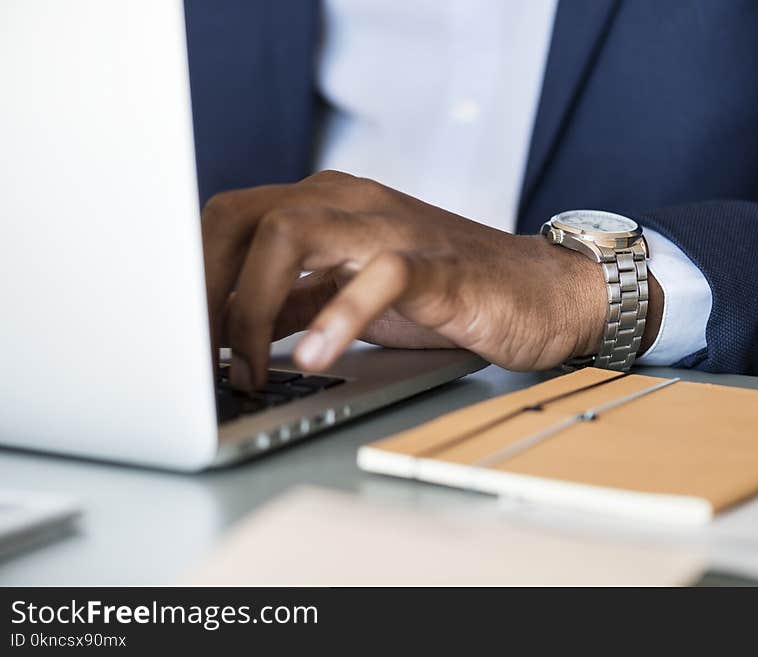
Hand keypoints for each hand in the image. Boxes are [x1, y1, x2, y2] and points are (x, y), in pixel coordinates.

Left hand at [201, 170, 661, 390]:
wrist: (538, 293)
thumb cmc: (444, 297)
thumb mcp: (348, 298)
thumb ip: (291, 303)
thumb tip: (221, 336)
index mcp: (322, 206)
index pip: (226, 221)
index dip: (189, 278)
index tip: (174, 339)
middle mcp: (348, 202)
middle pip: (241, 218)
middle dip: (203, 290)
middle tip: (195, 358)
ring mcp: (391, 228)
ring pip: (291, 233)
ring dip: (251, 306)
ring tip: (247, 370)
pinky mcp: (436, 265)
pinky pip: (376, 277)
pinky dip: (337, 317)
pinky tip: (313, 357)